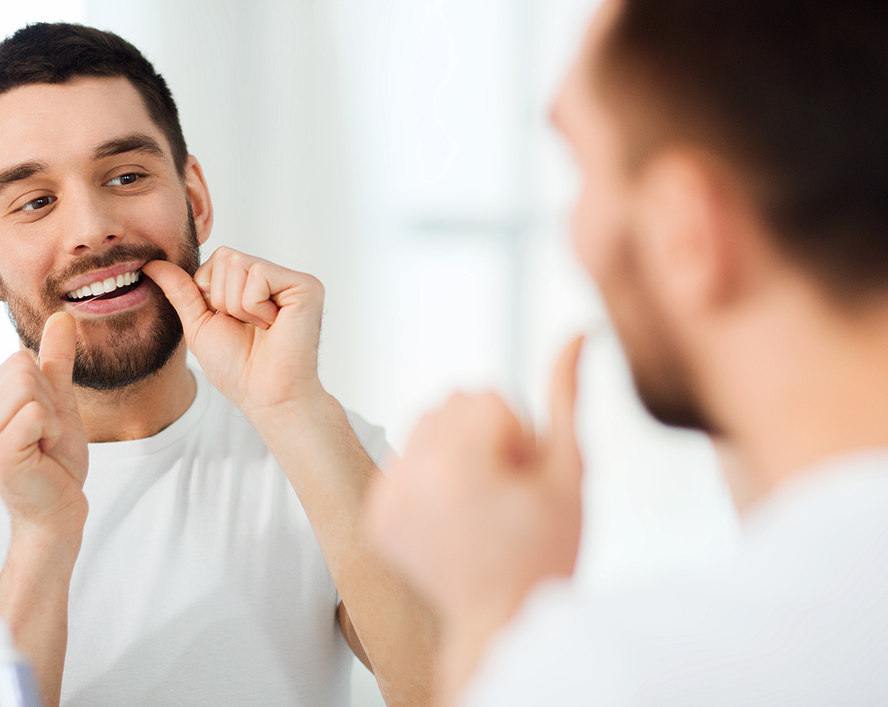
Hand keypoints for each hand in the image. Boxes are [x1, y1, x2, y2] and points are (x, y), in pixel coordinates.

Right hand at [0, 312, 89, 534]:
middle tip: (43, 436)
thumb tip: (62, 315)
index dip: (44, 388)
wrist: (57, 511)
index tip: (40, 425)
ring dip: (51, 416)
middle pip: (22, 366)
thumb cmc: (55, 461)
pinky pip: (36, 413)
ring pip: (29, 386)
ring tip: (41, 445)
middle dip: (48, 400)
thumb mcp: (57, 400)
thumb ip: (55, 360)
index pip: (19, 358)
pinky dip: (52, 430)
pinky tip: (42, 455)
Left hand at [142, 249, 328, 417]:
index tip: (231, 323)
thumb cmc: (236, 367)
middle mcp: (273, 276)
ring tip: (261, 328)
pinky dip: (254, 307)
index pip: (216, 259)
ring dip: (238, 306)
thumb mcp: (199, 323)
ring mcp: (290, 280)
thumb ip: (180, 290)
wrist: (264, 395)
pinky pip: (258, 275)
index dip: (210, 294)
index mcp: (251, 283)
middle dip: (223, 299)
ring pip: (239, 264)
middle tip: (247, 327)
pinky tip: (273, 325)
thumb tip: (151, 263)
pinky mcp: (306, 286)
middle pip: (225, 257)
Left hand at [363, 337, 585, 691]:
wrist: (504, 620)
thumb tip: (576, 331)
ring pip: (424, 427)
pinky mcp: (375, 516)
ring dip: (455, 451)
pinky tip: (455, 517)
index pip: (487, 396)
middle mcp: (411, 476)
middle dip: (484, 436)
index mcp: (457, 463)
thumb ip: (566, 395)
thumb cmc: (547, 551)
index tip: (522, 480)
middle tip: (503, 493)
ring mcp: (387, 498)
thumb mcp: (568, 470)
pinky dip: (429, 477)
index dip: (518, 434)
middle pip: (451, 404)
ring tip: (480, 503)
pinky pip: (402, 460)